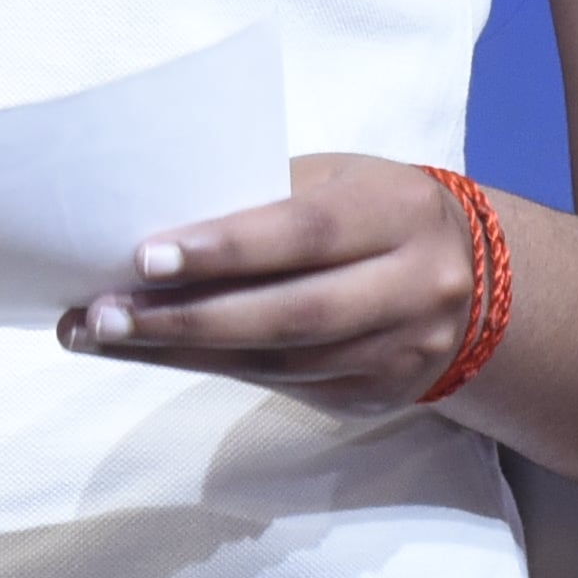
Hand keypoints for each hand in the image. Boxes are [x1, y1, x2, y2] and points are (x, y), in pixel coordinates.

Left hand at [55, 153, 486, 417]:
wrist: (478, 285)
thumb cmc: (373, 212)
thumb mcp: (340, 181)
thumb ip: (267, 196)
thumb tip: (154, 215)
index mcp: (401, 213)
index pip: (306, 232)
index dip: (226, 248)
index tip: (144, 255)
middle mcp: (412, 288)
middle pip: (290, 314)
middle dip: (187, 318)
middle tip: (100, 313)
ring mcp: (399, 353)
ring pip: (276, 363)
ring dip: (177, 352)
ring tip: (99, 334)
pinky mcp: (373, 396)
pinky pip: (279, 386)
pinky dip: (206, 369)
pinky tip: (147, 354)